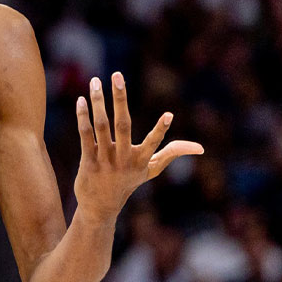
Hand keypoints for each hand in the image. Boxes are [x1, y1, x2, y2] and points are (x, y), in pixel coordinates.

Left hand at [73, 71, 202, 219]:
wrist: (100, 207)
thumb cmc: (128, 183)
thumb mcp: (151, 170)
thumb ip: (171, 153)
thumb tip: (200, 148)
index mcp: (141, 160)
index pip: (154, 144)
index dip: (161, 130)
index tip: (169, 115)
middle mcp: (124, 160)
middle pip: (123, 125)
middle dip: (121, 99)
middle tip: (117, 75)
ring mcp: (105, 161)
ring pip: (102, 126)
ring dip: (98, 102)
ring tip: (95, 81)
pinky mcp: (88, 161)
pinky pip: (85, 136)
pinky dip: (83, 117)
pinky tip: (81, 100)